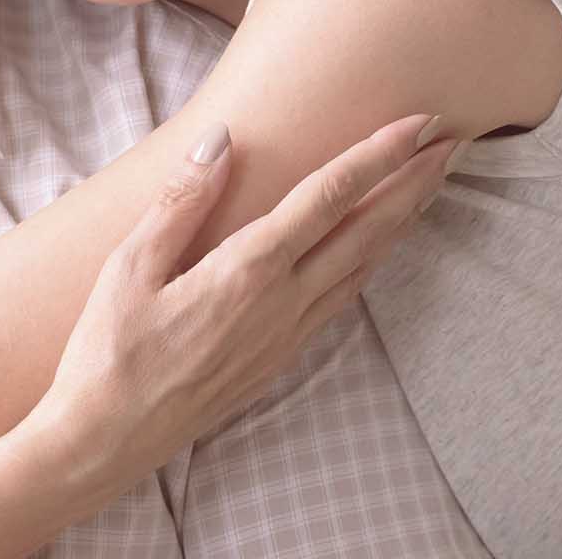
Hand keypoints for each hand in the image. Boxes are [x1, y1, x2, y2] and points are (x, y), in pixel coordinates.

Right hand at [25, 114, 455, 494]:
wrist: (108, 438)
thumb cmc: (108, 349)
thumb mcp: (129, 266)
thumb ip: (181, 201)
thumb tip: (220, 140)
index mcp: (247, 271)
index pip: (328, 198)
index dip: (377, 156)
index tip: (418, 123)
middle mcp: (282, 302)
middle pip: (367, 231)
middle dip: (413, 183)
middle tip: (453, 142)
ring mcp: (287, 334)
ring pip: (363, 267)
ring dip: (401, 221)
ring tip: (428, 185)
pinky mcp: (280, 357)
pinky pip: (342, 298)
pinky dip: (371, 262)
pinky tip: (373, 251)